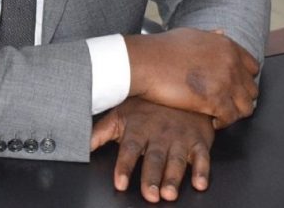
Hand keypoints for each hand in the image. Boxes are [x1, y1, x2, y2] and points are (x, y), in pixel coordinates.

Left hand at [91, 98, 214, 202]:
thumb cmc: (148, 106)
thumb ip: (101, 132)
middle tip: (150, 195)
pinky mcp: (199, 140)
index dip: (124, 166)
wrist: (181, 88)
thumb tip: (81, 145)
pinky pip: (203, 156)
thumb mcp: (121, 114)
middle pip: (155, 158)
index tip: (121, 182)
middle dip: (152, 177)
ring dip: (174, 177)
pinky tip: (200, 182)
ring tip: (169, 193)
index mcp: (139, 128)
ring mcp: (180, 137)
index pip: (130, 149)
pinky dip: (202, 170)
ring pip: (177, 160)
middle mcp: (160, 134)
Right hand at [124, 28, 258, 127]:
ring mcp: (226, 82)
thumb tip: (222, 33)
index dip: (242, 80)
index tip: (231, 88)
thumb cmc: (163, 49)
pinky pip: (231, 118)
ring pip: (246, 107)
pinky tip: (211, 120)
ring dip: (234, 113)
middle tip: (224, 104)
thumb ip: (212, 37)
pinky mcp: (215, 100)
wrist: (147, 62)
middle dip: (239, 98)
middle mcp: (232, 63)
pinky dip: (222, 122)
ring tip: (219, 115)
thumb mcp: (193, 35)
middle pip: (252, 90)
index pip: (252, 68)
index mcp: (228, 46)